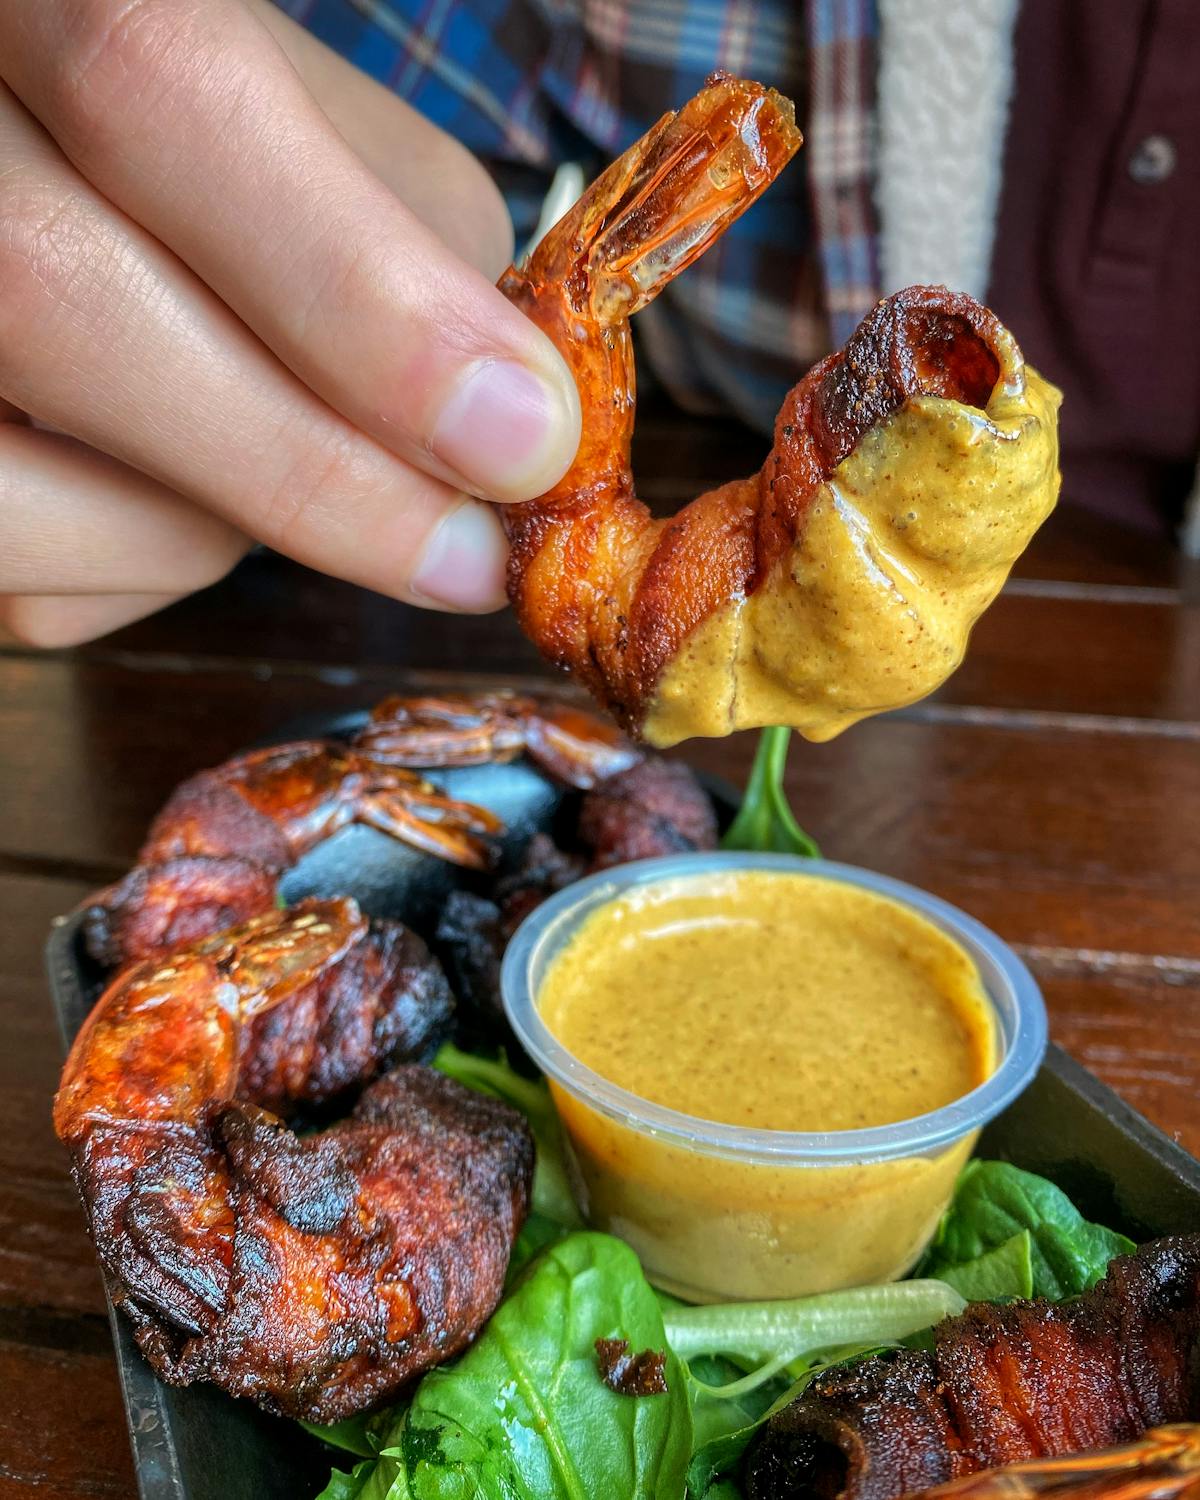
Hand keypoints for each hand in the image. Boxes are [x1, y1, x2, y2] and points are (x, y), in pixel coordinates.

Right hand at [0, 0, 580, 644]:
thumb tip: (501, 412)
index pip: (155, 87)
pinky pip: (14, 575)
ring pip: (21, 470)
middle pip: (58, 290)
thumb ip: (402, 224)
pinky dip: (130, 569)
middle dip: (311, 468)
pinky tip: (170, 490)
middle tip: (463, 553)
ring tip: (282, 464)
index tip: (520, 440)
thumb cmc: (186, 130)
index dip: (357, 292)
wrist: (38, 143)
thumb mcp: (301, 103)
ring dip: (212, 527)